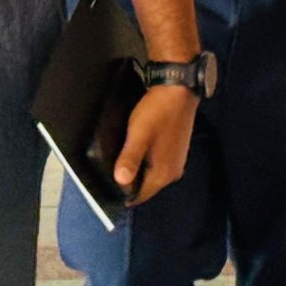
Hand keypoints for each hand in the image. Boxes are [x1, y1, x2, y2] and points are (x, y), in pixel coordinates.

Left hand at [113, 84, 196, 203]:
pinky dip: (146, 160)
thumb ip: (129, 159)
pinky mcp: (177, 151)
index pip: (138, 196)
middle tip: (112, 164)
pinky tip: (137, 147)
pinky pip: (157, 165)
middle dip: (128, 180)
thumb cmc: (157, 112)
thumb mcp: (138, 135)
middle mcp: (172, 173)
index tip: (107, 180)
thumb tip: (120, 182)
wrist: (178, 89)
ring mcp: (177, 162)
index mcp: (163, 174)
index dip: (121, 192)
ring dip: (136, 169)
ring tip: (123, 154)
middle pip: (144, 186)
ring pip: (150, 175)